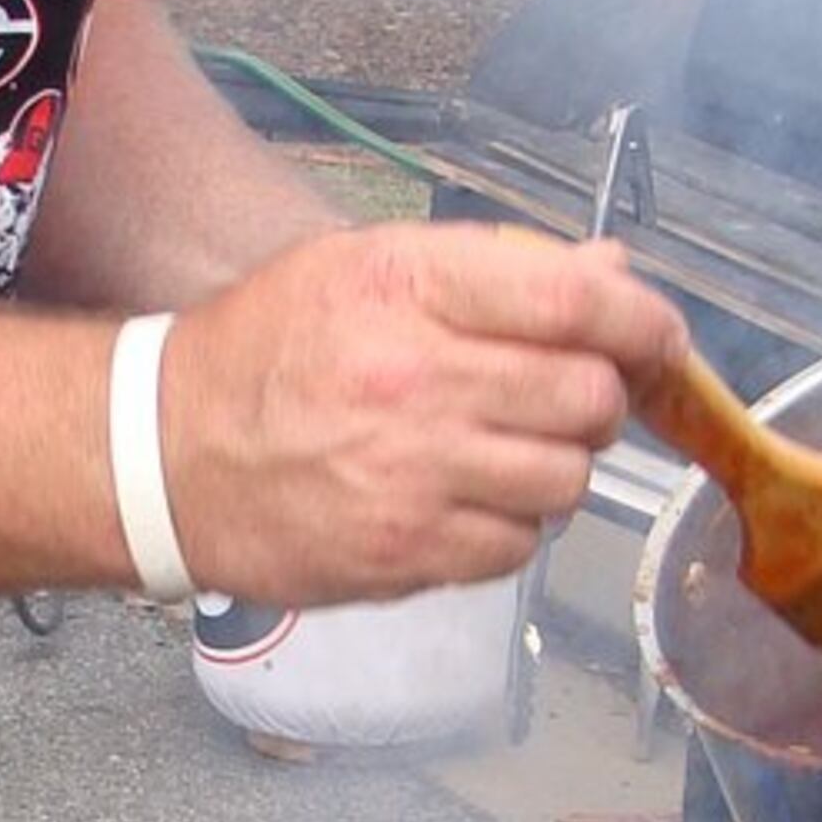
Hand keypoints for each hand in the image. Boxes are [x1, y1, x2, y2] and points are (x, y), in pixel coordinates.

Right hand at [155, 224, 688, 605]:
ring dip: (556, 468)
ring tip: (504, 451)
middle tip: (563, 398)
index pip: (577, 300)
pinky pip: (516, 547)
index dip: (644, 322)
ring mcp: (412, 475)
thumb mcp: (366, 269)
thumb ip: (493, 268)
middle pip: (589, 397)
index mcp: (408, 288)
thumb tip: (612, 270)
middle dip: (598, 399)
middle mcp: (416, 379)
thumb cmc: (267, 352)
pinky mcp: (405, 554)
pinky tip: (464, 500)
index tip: (658, 338)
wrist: (164, 456)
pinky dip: (510, 528)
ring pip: (567, 481)